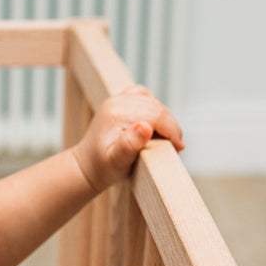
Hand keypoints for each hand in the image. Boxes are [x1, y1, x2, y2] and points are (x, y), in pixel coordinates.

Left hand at [69, 85, 184, 194]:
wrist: (86, 167)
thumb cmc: (102, 168)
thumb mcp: (117, 161)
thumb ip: (130, 144)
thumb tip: (145, 126)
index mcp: (116, 113)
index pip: (157, 115)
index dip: (172, 131)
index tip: (178, 148)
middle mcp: (116, 101)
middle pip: (157, 107)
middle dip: (170, 127)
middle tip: (174, 147)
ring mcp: (117, 99)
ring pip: (153, 102)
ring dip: (164, 119)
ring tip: (164, 139)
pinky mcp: (120, 101)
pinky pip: (144, 97)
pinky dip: (154, 109)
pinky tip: (154, 124)